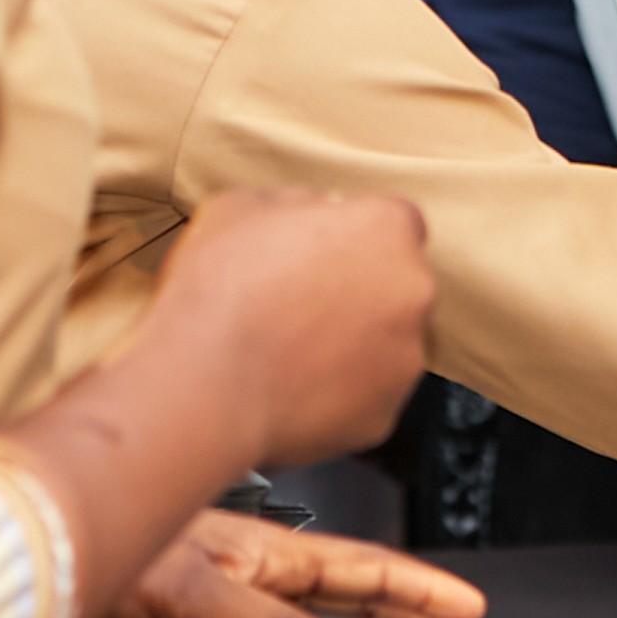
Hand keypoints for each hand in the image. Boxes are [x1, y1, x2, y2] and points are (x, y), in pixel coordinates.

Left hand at [100, 508, 487, 617]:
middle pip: (353, 596)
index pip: (365, 572)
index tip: (468, 611)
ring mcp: (227, 602)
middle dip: (413, 617)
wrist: (34, 574)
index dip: (420, 592)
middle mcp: (254, 576)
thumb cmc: (108, 558)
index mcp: (267, 555)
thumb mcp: (202, 597)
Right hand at [153, 187, 438, 461]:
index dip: (349, 237)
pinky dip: (339, 395)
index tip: (315, 254)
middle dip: (359, 291)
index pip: (390, 223)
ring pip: (387, 344)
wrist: (202, 382)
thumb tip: (317, 210)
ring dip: (353, 344)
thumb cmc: (218, 287)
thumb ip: (298, 201)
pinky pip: (367, 397)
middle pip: (396, 284)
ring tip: (290, 352)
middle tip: (299, 305)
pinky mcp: (384, 415)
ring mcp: (405, 358)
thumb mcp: (242, 206)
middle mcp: (414, 290)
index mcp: (387, 228)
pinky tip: (291, 389)